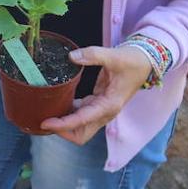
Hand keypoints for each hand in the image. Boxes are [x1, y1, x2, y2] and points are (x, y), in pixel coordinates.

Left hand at [39, 45, 154, 144]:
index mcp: (109, 105)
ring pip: (80, 127)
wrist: (144, 62)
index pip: (82, 121)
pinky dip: (68, 113)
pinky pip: (80, 115)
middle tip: (43, 120)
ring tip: (45, 113)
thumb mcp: (114, 56)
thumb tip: (72, 56)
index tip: (45, 122)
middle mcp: (105, 112)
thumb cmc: (132, 61)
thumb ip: (93, 55)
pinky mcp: (97, 104)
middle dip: (62, 132)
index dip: (63, 124)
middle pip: (81, 134)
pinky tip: (56, 103)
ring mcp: (101, 110)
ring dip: (64, 124)